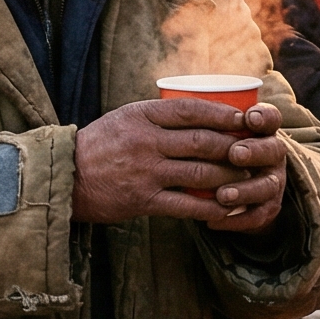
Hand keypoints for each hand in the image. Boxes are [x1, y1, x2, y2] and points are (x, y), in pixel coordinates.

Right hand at [73, 98, 289, 232]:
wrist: (66, 177)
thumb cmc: (100, 145)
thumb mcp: (125, 117)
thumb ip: (158, 116)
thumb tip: (202, 111)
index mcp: (142, 116)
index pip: (191, 110)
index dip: (223, 113)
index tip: (244, 117)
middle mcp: (145, 142)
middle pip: (203, 142)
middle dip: (234, 147)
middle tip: (253, 151)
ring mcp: (145, 172)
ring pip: (201, 173)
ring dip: (229, 177)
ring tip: (246, 178)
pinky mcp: (143, 201)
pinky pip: (186, 205)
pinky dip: (211, 208)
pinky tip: (226, 208)